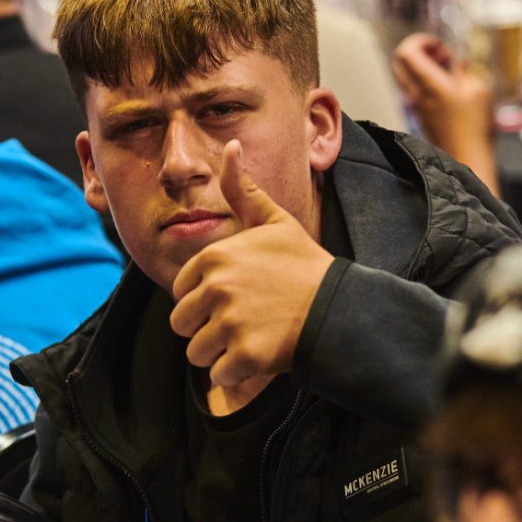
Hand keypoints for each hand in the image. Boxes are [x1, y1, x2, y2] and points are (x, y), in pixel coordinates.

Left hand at [169, 140, 335, 387]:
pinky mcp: (245, 357)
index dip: (205, 301)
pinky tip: (260, 357)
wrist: (341, 307)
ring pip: (197, 354)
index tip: (237, 299)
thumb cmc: (305, 265)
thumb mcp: (275, 221)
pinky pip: (218, 376)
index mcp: (215, 257)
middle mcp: (217, 288)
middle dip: (206, 330)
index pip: (181, 293)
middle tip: (243, 323)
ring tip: (252, 339)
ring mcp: (230, 323)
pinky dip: (236, 375)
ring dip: (220, 354)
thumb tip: (232, 146)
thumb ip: (243, 190)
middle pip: (183, 325)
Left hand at [391, 34, 499, 194]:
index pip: (405, 51)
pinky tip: (450, 87)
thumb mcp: (478, 89)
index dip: (421, 40)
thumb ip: (464, 70)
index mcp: (427, 83)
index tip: (440, 45)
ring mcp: (416, 106)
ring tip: (449, 70)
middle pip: (400, 61)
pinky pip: (415, 90)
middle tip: (442, 55)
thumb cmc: (474, 127)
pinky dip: (427, 81)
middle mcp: (416, 94)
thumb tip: (456, 64)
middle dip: (419, 51)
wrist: (467, 159)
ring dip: (424, 66)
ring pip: (406, 76)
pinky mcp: (422, 115)